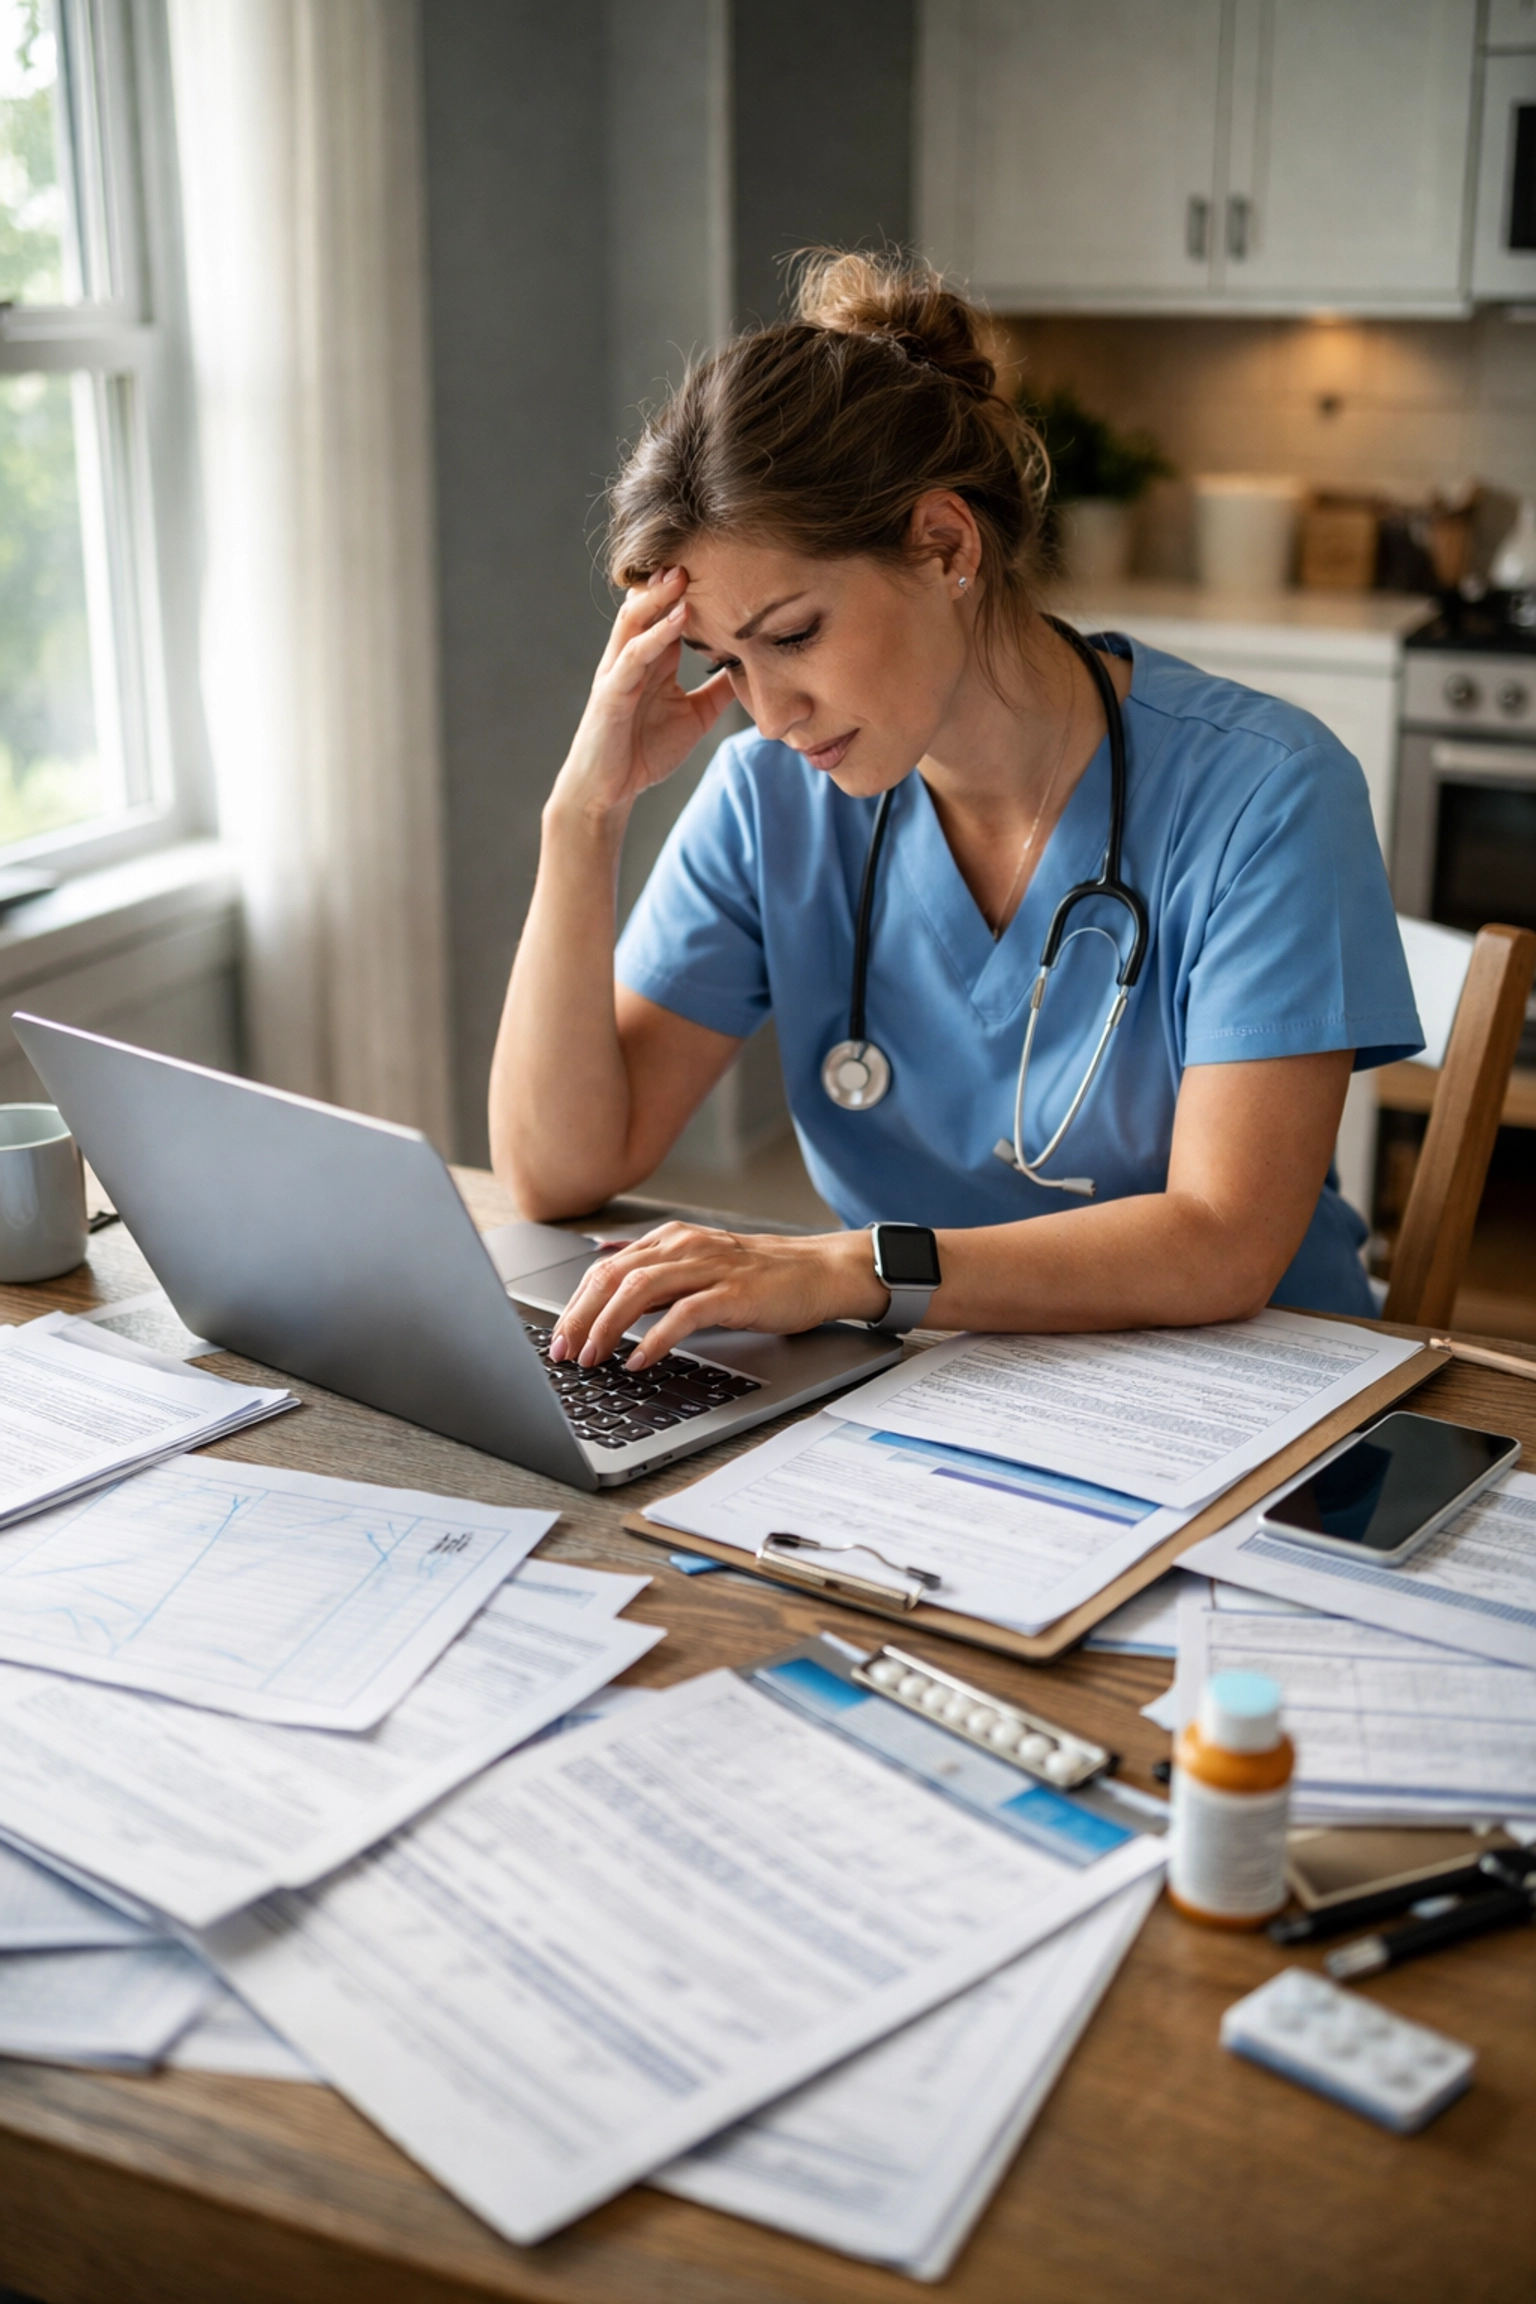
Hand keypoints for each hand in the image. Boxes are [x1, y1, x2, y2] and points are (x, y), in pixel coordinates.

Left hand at [549, 1223, 887, 1369]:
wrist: (819, 1271)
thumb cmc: (761, 1276)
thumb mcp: (699, 1268)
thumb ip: (657, 1279)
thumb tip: (607, 1296)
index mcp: (670, 1240)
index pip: (605, 1269)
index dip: (575, 1304)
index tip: (559, 1337)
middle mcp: (683, 1246)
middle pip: (612, 1278)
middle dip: (580, 1317)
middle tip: (564, 1352)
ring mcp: (708, 1267)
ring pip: (638, 1291)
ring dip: (607, 1328)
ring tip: (592, 1358)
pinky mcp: (732, 1292)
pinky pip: (682, 1314)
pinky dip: (654, 1340)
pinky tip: (638, 1361)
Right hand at [550, 568, 733, 824]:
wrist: (608, 791)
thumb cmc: (644, 751)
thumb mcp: (695, 717)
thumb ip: (719, 691)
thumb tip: (752, 670)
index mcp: (653, 659)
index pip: (670, 612)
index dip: (692, 590)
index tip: (724, 565)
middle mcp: (633, 657)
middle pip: (649, 605)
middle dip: (671, 580)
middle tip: (701, 551)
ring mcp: (619, 672)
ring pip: (636, 621)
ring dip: (660, 596)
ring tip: (684, 574)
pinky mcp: (611, 692)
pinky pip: (634, 655)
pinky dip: (657, 634)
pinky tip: (679, 618)